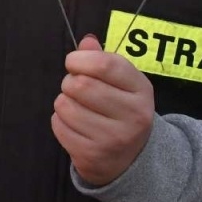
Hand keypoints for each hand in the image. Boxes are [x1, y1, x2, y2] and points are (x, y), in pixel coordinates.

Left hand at [53, 35, 154, 186]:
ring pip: (65, 106)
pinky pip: (59, 126)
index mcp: (142, 90)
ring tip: (76, 107)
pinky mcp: (92, 155)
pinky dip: (60, 121)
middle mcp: (133, 115)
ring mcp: (113, 138)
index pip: (106, 65)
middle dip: (69, 81)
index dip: (81, 59)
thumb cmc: (122, 112)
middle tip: (74, 87)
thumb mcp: (123, 84)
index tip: (73, 62)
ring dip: (63, 102)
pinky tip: (74, 125)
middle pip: (81, 85)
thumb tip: (87, 41)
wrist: (132, 160)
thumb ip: (104, 60)